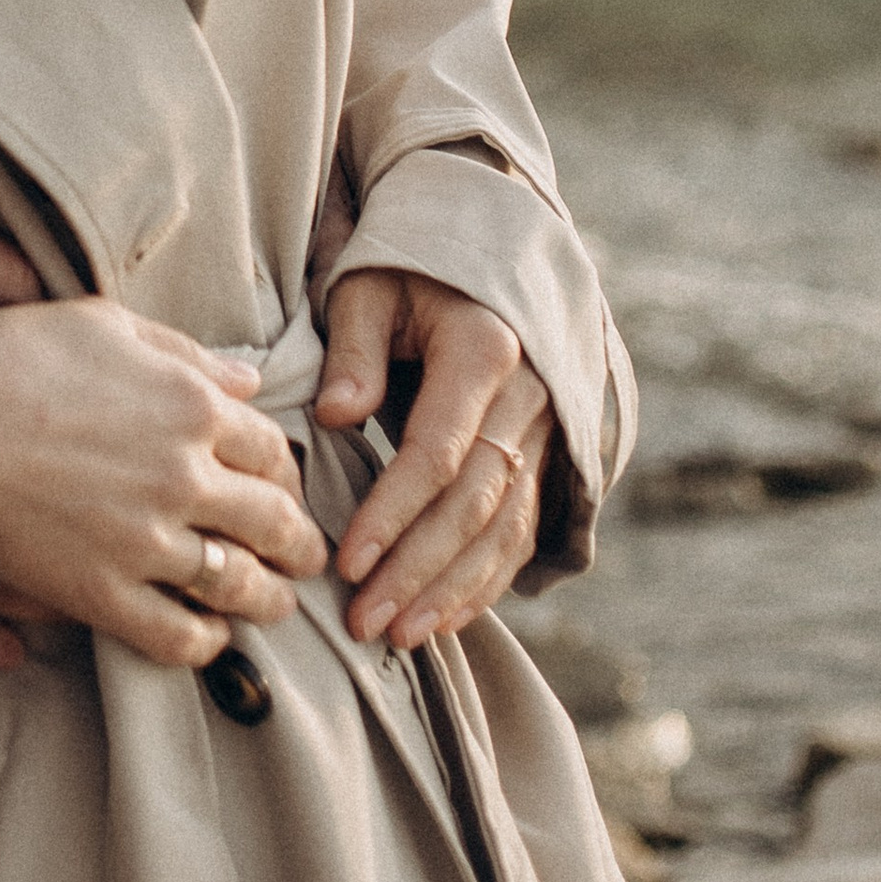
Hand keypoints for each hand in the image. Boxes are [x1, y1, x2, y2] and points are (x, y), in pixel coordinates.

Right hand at [0, 299, 325, 669]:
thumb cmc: (15, 356)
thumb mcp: (106, 323)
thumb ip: (184, 352)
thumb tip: (246, 380)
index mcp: (192, 404)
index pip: (273, 449)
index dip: (287, 473)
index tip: (286, 488)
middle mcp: (185, 475)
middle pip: (275, 522)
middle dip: (300, 544)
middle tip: (306, 557)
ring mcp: (148, 540)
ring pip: (240, 586)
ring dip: (269, 601)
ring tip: (274, 605)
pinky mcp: (105, 593)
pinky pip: (179, 636)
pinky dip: (206, 643)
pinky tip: (208, 635)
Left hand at [315, 269, 552, 649]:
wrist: (486, 246)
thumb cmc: (409, 266)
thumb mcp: (371, 286)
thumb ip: (355, 351)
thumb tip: (335, 417)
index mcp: (485, 350)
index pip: (438, 453)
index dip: (392, 514)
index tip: (346, 561)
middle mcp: (528, 399)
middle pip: (474, 504)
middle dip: (418, 571)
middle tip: (365, 622)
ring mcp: (544, 433)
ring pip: (504, 529)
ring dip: (451, 590)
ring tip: (398, 635)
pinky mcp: (544, 457)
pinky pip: (520, 531)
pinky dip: (485, 581)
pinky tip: (446, 617)